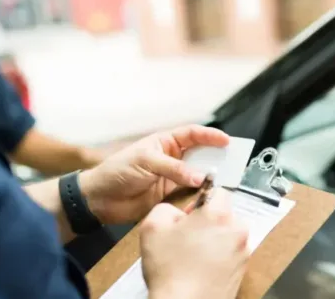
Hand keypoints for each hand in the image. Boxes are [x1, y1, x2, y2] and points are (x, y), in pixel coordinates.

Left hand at [79, 124, 229, 223]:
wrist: (101, 199)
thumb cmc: (119, 171)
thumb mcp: (146, 162)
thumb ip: (174, 169)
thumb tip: (200, 178)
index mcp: (165, 143)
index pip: (192, 135)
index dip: (210, 136)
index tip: (227, 141)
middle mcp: (173, 159)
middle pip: (200, 155)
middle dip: (216, 158)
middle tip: (233, 163)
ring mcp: (173, 178)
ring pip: (198, 176)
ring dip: (210, 178)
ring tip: (226, 181)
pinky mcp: (171, 197)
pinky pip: (191, 194)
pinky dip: (200, 195)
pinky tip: (209, 197)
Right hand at [140, 188, 248, 298]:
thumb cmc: (169, 267)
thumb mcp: (152, 227)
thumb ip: (166, 209)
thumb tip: (177, 213)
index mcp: (219, 215)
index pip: (219, 192)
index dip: (201, 201)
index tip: (189, 217)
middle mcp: (237, 230)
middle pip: (226, 216)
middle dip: (209, 222)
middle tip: (188, 238)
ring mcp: (243, 252)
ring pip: (229, 236)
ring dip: (215, 240)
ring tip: (194, 257)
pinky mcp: (243, 271)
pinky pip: (232, 255)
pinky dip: (220, 258)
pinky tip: (202, 269)